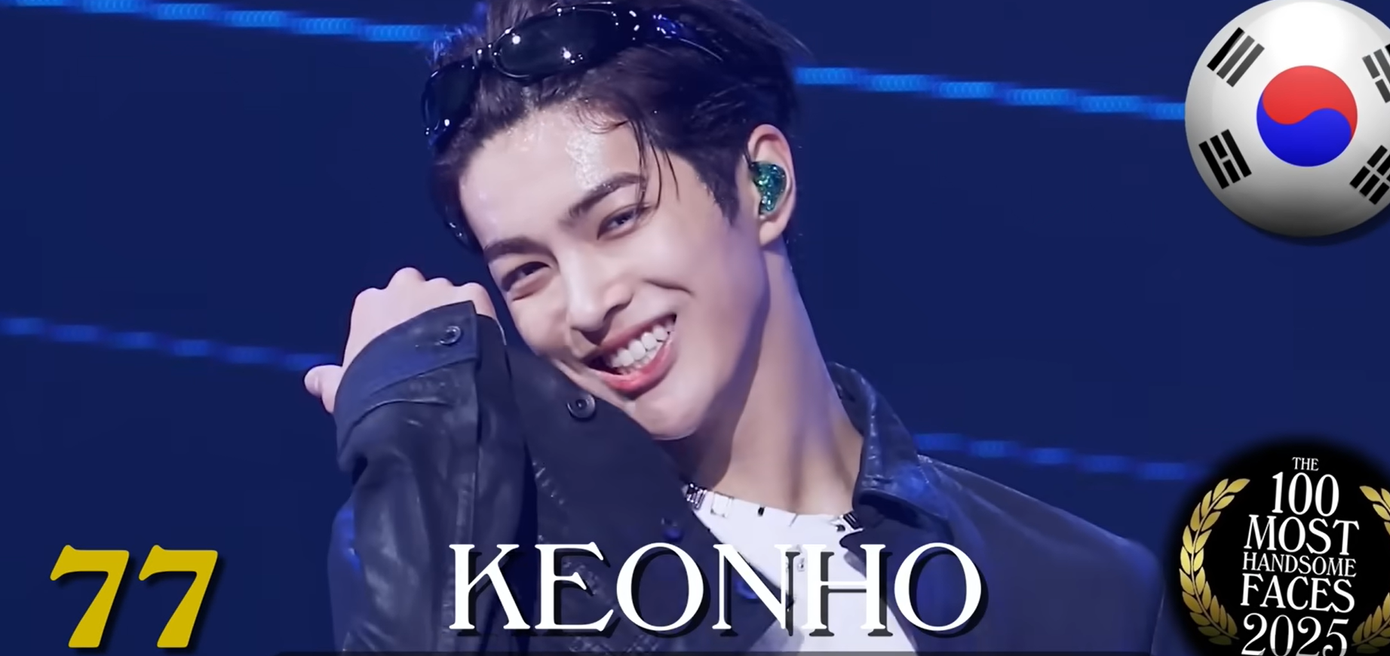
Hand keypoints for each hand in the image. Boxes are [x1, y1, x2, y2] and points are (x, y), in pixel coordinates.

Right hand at [304, 267, 496, 413]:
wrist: (422, 399)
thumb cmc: (375, 394)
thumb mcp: (343, 392)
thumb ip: (328, 380)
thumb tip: (312, 379)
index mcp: (369, 303)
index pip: (379, 303)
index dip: (390, 325)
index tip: (399, 348)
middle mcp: (403, 287)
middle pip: (413, 289)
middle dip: (421, 308)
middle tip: (431, 342)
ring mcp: (441, 290)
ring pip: (447, 293)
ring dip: (452, 312)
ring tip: (460, 346)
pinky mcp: (473, 296)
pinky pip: (475, 300)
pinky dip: (478, 316)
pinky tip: (481, 342)